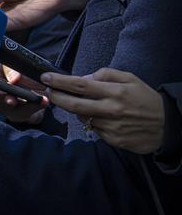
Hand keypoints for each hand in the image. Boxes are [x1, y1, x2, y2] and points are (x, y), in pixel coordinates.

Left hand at [43, 69, 165, 153]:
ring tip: (81, 103)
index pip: (81, 86)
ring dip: (75, 110)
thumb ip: (105, 75)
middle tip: (48, 92)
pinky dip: (92, 122)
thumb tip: (83, 78)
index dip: (60, 82)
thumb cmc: (145, 99)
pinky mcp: (112, 139)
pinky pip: (94, 129)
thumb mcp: (130, 79)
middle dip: (57, 97)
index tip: (46, 78)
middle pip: (74, 104)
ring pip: (82, 117)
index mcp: (116, 92)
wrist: (167, 125)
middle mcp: (111, 110)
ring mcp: (111, 126)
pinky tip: (101, 117)